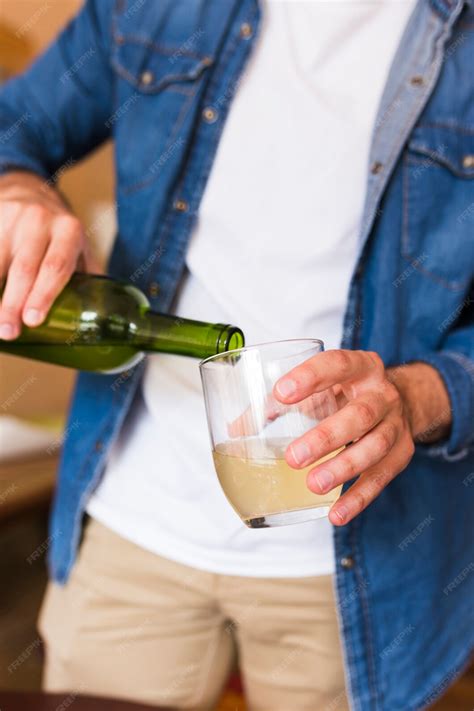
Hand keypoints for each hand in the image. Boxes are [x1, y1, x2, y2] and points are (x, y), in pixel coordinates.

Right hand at [0, 171, 97, 339]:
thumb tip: (104, 316)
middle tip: (8, 332)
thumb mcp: (78, 245)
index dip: (44, 295)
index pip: (56, 266)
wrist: (29, 192)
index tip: (33, 320)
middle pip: (25, 269)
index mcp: (69, 231)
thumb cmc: (58, 232)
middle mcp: (40, 221)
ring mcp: (12, 219)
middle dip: (14, 303)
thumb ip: (89, 275)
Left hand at [273, 350, 445, 525]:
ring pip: (375, 446)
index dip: (311, 377)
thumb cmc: (345, 393)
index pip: (337, 365)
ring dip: (343, 468)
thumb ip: (278, 404)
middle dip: (326, 437)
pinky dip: (358, 498)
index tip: (281, 393)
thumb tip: (236, 430)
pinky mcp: (401, 454)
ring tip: (313, 485)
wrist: (401, 401)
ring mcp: (396, 424)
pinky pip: (381, 478)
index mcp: (359, 366)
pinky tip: (335, 514)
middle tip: (293, 457)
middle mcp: (381, 393)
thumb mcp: (319, 387)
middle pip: (360, 414)